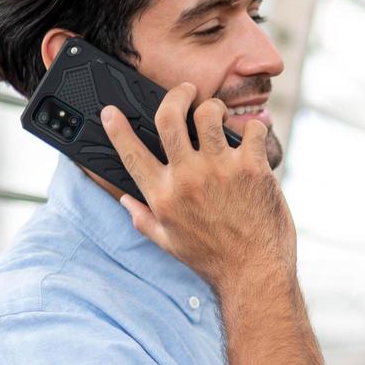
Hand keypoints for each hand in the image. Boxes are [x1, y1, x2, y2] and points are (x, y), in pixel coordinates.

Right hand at [101, 83, 294, 290]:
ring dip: (214, 108)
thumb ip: (143, 219)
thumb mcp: (169, 244)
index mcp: (162, 195)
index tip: (110, 111)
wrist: (254, 273)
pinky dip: (253, 128)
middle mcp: (187, 178)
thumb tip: (124, 199)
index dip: (116, 127)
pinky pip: (251, 131)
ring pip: (209, 114)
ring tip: (219, 114)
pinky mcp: (252, 169)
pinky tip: (252, 137)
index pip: (131, 152)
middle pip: (169, 117)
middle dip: (176, 95)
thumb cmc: (213, 259)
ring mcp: (220, 170)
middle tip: (186, 91)